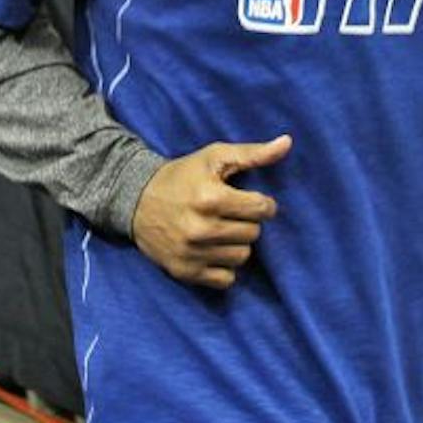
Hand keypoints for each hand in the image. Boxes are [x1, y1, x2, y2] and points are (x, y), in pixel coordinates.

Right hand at [130, 135, 288, 288]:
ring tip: (221, 231)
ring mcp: (192, 253)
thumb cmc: (182, 175)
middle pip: (253, 234)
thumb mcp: (214, 157)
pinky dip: (224, 267)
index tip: (248, 199)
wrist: (135, 200)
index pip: (262, 208)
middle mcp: (201, 229)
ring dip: (237, 244)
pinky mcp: (185, 272)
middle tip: (231, 214)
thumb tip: (287, 142)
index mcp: (210, 197)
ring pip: (242, 257)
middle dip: (247, 222)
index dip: (261, 202)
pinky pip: (226, 279)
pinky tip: (213, 250)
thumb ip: (253, 153)